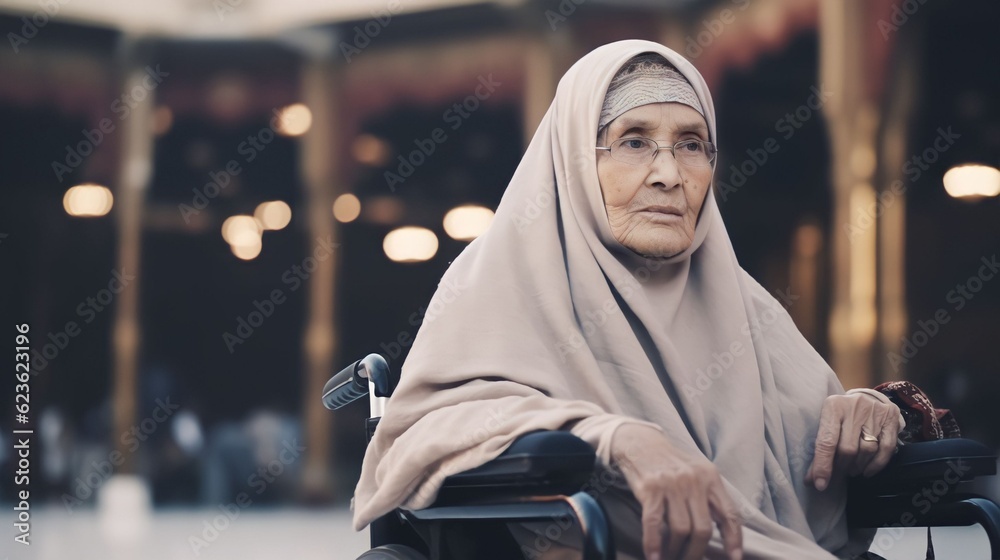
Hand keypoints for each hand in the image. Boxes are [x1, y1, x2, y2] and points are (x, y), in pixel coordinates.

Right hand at [610, 424, 742, 559]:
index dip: (734, 540)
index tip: (734, 559)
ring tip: (671, 557)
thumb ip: (709, 497)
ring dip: (675, 550)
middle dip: (696, 552)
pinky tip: (653, 556)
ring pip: (681, 529)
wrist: (641, 442)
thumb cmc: (671, 463)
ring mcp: (671, 484)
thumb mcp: (697, 473)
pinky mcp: (650, 488)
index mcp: (711, 477)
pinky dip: (653, 544)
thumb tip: (720, 531)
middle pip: (703, 528)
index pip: (729, 514)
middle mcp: (694, 480)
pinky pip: (653, 523)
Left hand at [806, 393, 900, 490]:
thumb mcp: (827, 424)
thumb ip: (820, 450)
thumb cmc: (841, 415)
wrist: (866, 397)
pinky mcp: (891, 418)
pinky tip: (867, 471)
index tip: (820, 484)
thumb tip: (810, 480)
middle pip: (848, 448)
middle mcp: (854, 406)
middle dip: (841, 467)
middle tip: (838, 475)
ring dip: (858, 466)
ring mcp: (875, 411)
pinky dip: (876, 465)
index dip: (823, 465)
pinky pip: (886, 448)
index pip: (826, 441)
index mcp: (832, 406)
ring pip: (867, 450)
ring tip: (851, 470)